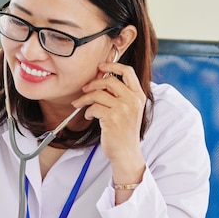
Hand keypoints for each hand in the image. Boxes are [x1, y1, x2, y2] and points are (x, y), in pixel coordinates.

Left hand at [71, 62, 145, 184]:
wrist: (126, 152)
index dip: (112, 65)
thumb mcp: (128, 109)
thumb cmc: (123, 131)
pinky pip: (93, 107)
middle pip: (109, 80)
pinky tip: (89, 116)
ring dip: (85, 99)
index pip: (128, 71)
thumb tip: (100, 78)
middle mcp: (133, 100)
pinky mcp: (112, 118)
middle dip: (93, 83)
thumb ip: (120, 94)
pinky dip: (88, 111)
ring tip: (80, 105)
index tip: (100, 67)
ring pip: (97, 94)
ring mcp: (123, 109)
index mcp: (139, 95)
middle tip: (84, 89)